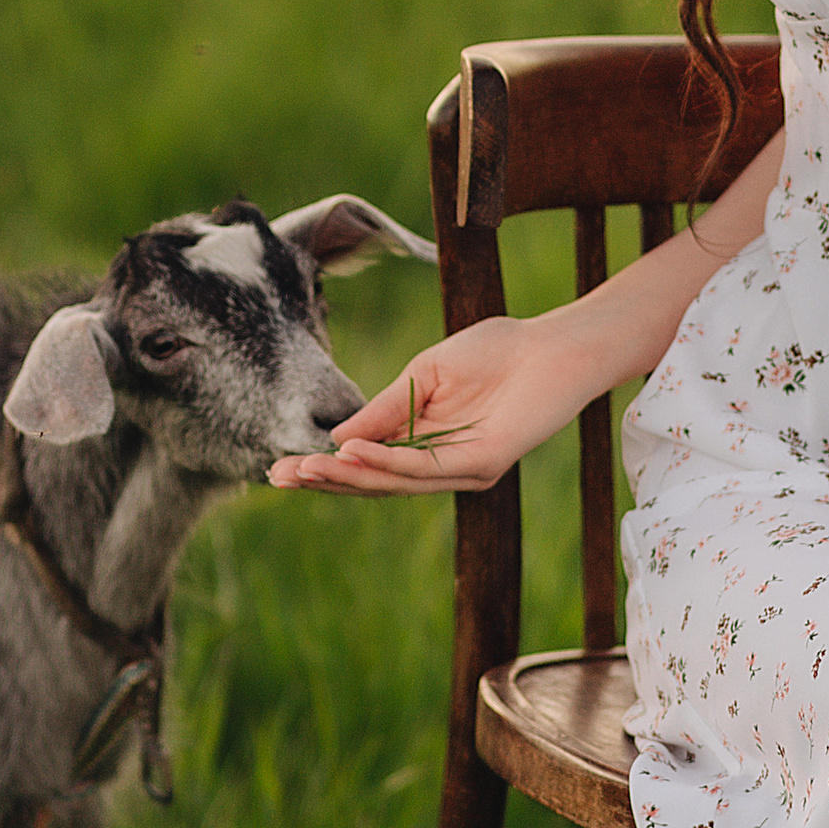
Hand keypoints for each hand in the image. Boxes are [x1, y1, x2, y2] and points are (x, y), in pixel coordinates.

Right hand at [267, 311, 592, 496]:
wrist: (551, 346)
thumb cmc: (495, 351)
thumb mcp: (423, 374)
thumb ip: (385, 408)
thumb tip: (337, 437)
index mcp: (423, 443)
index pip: (365, 464)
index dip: (323, 467)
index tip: (278, 469)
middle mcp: (440, 466)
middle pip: (372, 481)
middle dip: (324, 480)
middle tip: (277, 479)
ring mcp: (461, 470)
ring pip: (394, 481)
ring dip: (347, 475)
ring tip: (306, 469)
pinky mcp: (482, 465)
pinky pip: (426, 469)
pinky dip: (386, 462)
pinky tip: (353, 454)